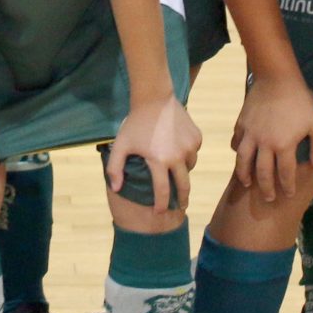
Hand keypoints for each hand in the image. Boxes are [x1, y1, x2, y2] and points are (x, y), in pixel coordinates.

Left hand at [107, 93, 199, 214]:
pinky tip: (179, 150)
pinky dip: (188, 155)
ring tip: (175, 171)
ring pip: (190, 167)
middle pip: (184, 185)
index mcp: (159, 161)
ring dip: (183, 172)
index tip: (161, 213)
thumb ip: (115, 168)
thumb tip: (116, 189)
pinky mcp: (196, 137)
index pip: (163, 191)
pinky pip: (194, 152)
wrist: (154, 98)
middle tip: (181, 206)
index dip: (161, 204)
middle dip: (182, 199)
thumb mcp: (121, 145)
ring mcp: (190, 146)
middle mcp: (178, 156)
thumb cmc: (135, 123)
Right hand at [229, 72, 312, 203]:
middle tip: (269, 198)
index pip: (285, 173)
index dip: (288, 186)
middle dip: (266, 188)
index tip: (289, 195)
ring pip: (243, 161)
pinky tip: (240, 155)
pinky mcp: (242, 124)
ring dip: (245, 175)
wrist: (277, 78)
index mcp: (284, 146)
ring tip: (247, 184)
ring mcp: (250, 134)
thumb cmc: (301, 100)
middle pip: (262, 173)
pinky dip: (237, 151)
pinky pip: (236, 142)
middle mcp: (264, 144)